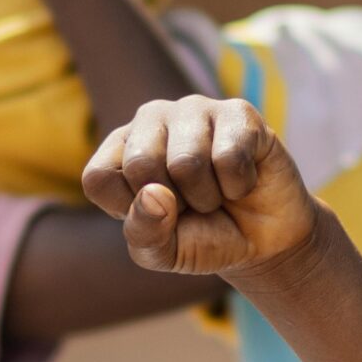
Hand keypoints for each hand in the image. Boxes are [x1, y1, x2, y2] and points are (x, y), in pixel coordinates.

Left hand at [83, 97, 317, 278]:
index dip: (128, 211)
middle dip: (174, 204)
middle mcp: (151, 119)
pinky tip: (242, 179)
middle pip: (140, 165)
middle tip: (192, 204)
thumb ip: (144, 233)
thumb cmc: (203, 238)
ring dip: (208, 196)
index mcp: (120, 149)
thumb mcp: (162, 252)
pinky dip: (239, 185)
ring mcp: (194, 109)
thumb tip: (154, 194)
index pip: (98, 178)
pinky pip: (229, 157)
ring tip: (217, 192)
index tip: (156, 215)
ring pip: (186, 162)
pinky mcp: (238, 112)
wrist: (264, 241)